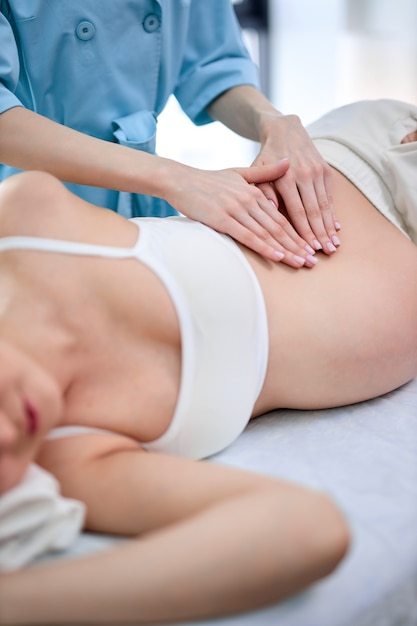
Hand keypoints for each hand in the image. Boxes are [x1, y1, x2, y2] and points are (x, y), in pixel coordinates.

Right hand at [165, 159, 317, 267]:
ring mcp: (236, 210)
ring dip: (286, 250)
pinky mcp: (222, 219)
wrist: (180, 180)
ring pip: (267, 233)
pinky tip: (277, 256)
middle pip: (279, 227)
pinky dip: (264, 247)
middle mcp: (249, 201)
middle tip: (312, 262)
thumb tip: (288, 162)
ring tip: (301, 263)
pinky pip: (248, 236)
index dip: (298, 233)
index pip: (282, 217)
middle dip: (298, 246)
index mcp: (255, 192)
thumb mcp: (239, 173)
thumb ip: (265, 172)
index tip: (310, 247)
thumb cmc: (208, 180)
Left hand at [254, 114, 340, 254]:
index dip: (304, 231)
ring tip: (333, 246)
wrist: (285, 130)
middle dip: (320, 234)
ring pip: (324, 205)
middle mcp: (304, 175)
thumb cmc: (265, 157)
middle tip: (325, 253)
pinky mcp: (325, 170)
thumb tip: (271, 209)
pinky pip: (330, 196)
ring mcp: (317, 172)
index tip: (309, 248)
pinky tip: (336, 229)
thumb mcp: (257, 170)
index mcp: (286, 177)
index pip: (297, 211)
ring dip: (329, 228)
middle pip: (314, 211)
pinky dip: (333, 213)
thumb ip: (263, 189)